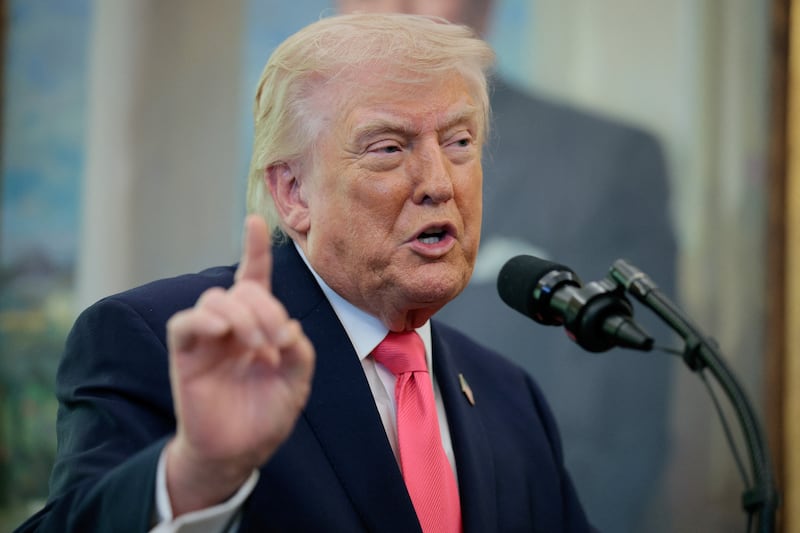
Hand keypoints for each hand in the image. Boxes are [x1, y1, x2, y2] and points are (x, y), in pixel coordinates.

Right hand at [164, 215, 314, 515]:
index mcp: (257, 326)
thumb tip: (288, 326)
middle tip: (278, 342)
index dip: (254, 250)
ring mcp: (207, 339)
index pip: (253, 280)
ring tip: (258, 347)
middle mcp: (231, 326)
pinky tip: (222, 331)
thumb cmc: (266, 415)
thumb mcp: (297, 382)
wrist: (239, 452)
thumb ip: (300, 351)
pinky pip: (184, 324)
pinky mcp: (186, 355)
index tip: (255, 221)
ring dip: (243, 316)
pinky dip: (203, 320)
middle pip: (242, 291)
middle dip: (266, 309)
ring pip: (215, 300)